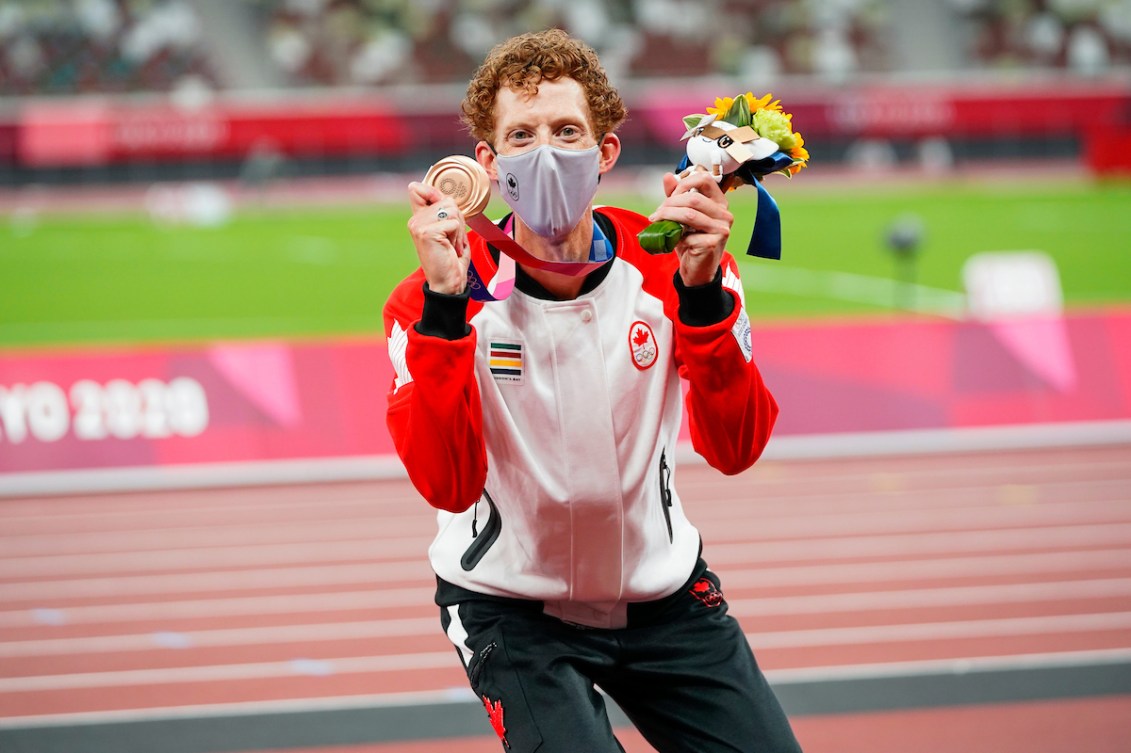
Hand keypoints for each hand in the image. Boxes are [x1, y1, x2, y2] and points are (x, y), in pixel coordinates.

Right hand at [407, 181, 470, 294]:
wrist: (448, 283)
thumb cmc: (450, 259)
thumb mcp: (449, 231)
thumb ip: (446, 212)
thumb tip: (449, 197)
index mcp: (418, 218)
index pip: (417, 189)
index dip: (434, 192)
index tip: (443, 211)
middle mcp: (415, 220)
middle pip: (448, 201)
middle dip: (458, 220)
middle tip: (452, 240)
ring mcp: (419, 225)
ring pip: (452, 210)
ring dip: (459, 230)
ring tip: (451, 245)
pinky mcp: (427, 232)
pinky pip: (453, 223)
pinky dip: (458, 237)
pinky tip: (450, 249)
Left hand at [649, 171, 732, 286]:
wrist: (697, 270)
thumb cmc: (690, 241)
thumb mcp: (682, 216)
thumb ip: (676, 196)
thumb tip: (667, 176)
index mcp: (719, 203)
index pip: (706, 179)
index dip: (684, 184)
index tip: (671, 196)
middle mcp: (725, 214)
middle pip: (693, 198)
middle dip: (670, 204)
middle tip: (657, 214)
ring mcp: (721, 229)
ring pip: (689, 215)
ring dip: (668, 217)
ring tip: (656, 222)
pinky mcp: (713, 243)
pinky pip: (687, 235)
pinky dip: (674, 237)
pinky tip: (671, 241)